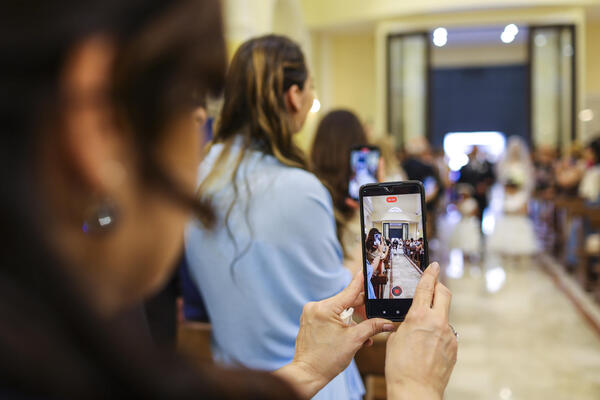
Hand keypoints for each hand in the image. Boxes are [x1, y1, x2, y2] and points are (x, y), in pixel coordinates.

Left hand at [276, 271, 394, 398]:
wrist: (307, 374)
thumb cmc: (326, 360)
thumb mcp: (354, 341)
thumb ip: (372, 327)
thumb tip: (387, 323)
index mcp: (325, 309)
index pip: (349, 291)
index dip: (361, 281)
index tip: (367, 269)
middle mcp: (315, 307)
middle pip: (345, 302)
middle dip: (360, 310)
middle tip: (374, 316)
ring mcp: (311, 314)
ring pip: (339, 311)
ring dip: (352, 320)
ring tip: (362, 335)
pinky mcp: (310, 321)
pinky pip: (330, 316)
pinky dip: (341, 323)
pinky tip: (351, 335)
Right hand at [385, 262, 457, 399]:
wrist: (415, 390)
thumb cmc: (399, 367)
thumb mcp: (395, 338)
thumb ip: (405, 323)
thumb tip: (412, 320)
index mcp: (419, 316)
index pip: (426, 287)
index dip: (430, 273)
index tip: (433, 265)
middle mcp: (437, 322)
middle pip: (444, 293)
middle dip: (439, 286)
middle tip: (433, 285)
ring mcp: (448, 335)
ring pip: (444, 315)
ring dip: (436, 314)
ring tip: (422, 330)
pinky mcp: (454, 347)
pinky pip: (446, 333)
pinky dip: (438, 333)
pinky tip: (427, 346)